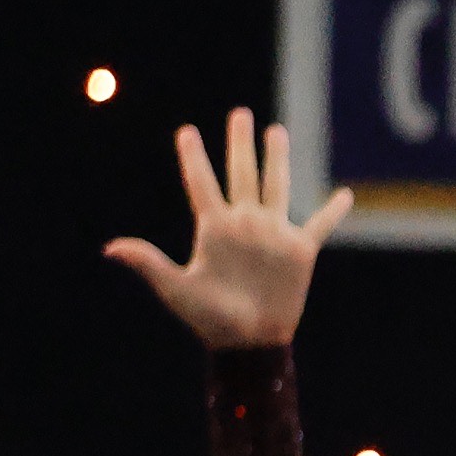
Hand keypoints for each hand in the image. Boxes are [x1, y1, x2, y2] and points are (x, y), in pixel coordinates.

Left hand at [113, 103, 354, 349]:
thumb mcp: (175, 288)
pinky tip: (345, 195)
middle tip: (239, 114)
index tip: (186, 131)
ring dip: (277, 159)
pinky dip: (333, 211)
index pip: (201, 183)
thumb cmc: (208, 318)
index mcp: (213, 229)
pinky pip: (319, 225)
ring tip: (276, 131)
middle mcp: (244, 224)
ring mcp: (273, 234)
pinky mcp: (299, 251)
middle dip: (239, 143)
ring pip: (276, 185)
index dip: (193, 157)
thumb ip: (148, 262)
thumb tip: (110, 248)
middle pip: (241, 173)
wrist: (248, 341)